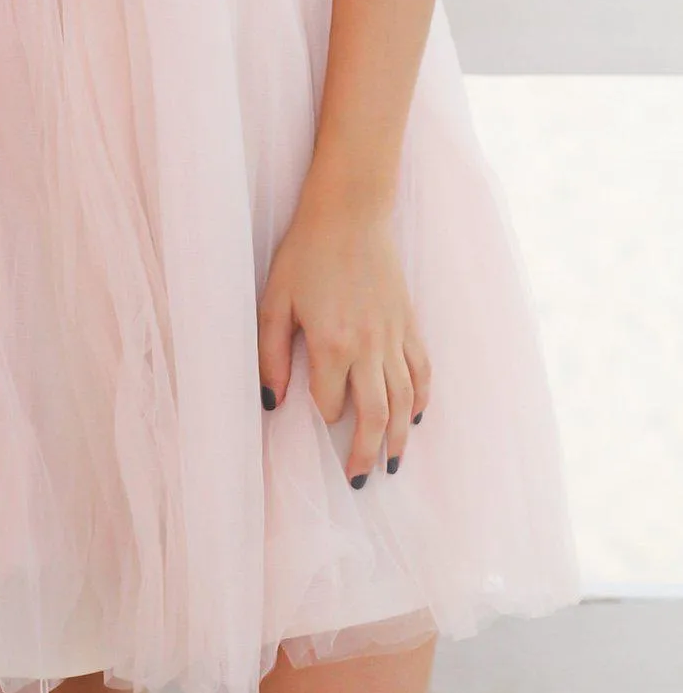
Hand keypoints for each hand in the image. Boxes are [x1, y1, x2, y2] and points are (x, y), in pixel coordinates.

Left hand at [257, 185, 431, 485]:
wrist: (350, 212)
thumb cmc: (306, 253)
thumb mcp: (274, 300)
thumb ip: (271, 354)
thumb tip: (272, 401)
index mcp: (334, 344)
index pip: (332, 403)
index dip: (324, 416)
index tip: (318, 418)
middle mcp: (370, 347)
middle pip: (375, 415)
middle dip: (368, 452)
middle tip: (360, 479)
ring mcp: (394, 336)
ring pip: (404, 400)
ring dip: (399, 437)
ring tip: (392, 464)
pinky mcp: (409, 322)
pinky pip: (422, 370)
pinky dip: (422, 397)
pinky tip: (416, 416)